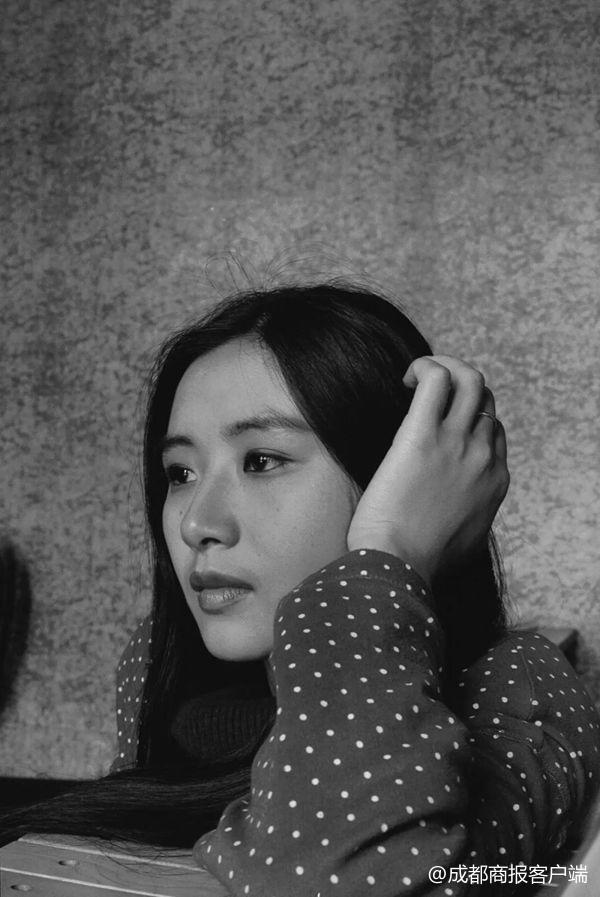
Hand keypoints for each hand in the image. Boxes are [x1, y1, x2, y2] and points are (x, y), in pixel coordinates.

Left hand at [346, 356, 508, 585]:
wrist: (401, 567)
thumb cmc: (417, 563)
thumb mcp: (460, 542)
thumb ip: (463, 521)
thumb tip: (448, 520)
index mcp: (494, 481)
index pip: (493, 430)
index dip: (468, 419)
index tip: (440, 424)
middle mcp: (482, 456)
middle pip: (485, 399)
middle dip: (460, 387)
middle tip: (424, 396)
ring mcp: (457, 442)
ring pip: (469, 379)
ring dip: (445, 367)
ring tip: (415, 379)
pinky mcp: (422, 434)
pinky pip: (437, 378)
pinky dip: (425, 366)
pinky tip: (405, 378)